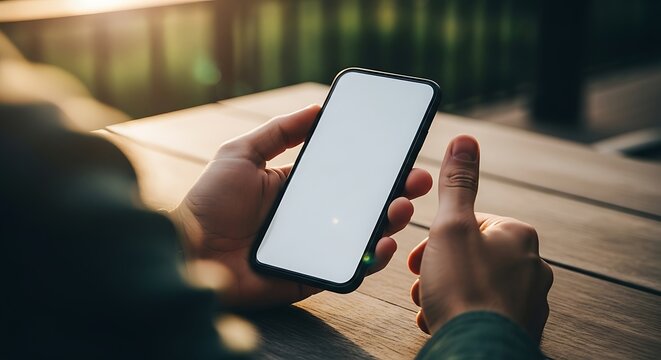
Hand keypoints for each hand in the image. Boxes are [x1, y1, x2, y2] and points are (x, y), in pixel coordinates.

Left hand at [172, 105, 432, 308]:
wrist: (188, 252)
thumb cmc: (209, 202)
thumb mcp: (241, 154)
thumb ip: (279, 132)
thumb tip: (318, 108)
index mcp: (299, 188)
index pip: (346, 176)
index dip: (375, 166)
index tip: (400, 152)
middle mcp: (312, 217)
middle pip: (363, 205)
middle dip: (396, 192)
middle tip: (417, 180)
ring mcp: (315, 247)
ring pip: (364, 236)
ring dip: (391, 222)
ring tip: (402, 207)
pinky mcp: (313, 275)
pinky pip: (350, 269)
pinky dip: (372, 259)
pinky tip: (384, 242)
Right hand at [407, 135, 552, 341]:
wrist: (477, 350)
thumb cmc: (464, 289)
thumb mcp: (451, 226)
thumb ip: (457, 184)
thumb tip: (466, 141)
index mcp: (519, 237)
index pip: (472, 223)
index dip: (439, 236)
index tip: (421, 253)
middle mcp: (531, 267)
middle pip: (472, 255)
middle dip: (440, 267)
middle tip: (422, 280)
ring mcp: (527, 301)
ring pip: (476, 286)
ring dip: (446, 292)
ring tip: (430, 304)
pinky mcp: (518, 329)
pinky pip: (483, 313)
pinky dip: (461, 314)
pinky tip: (443, 321)